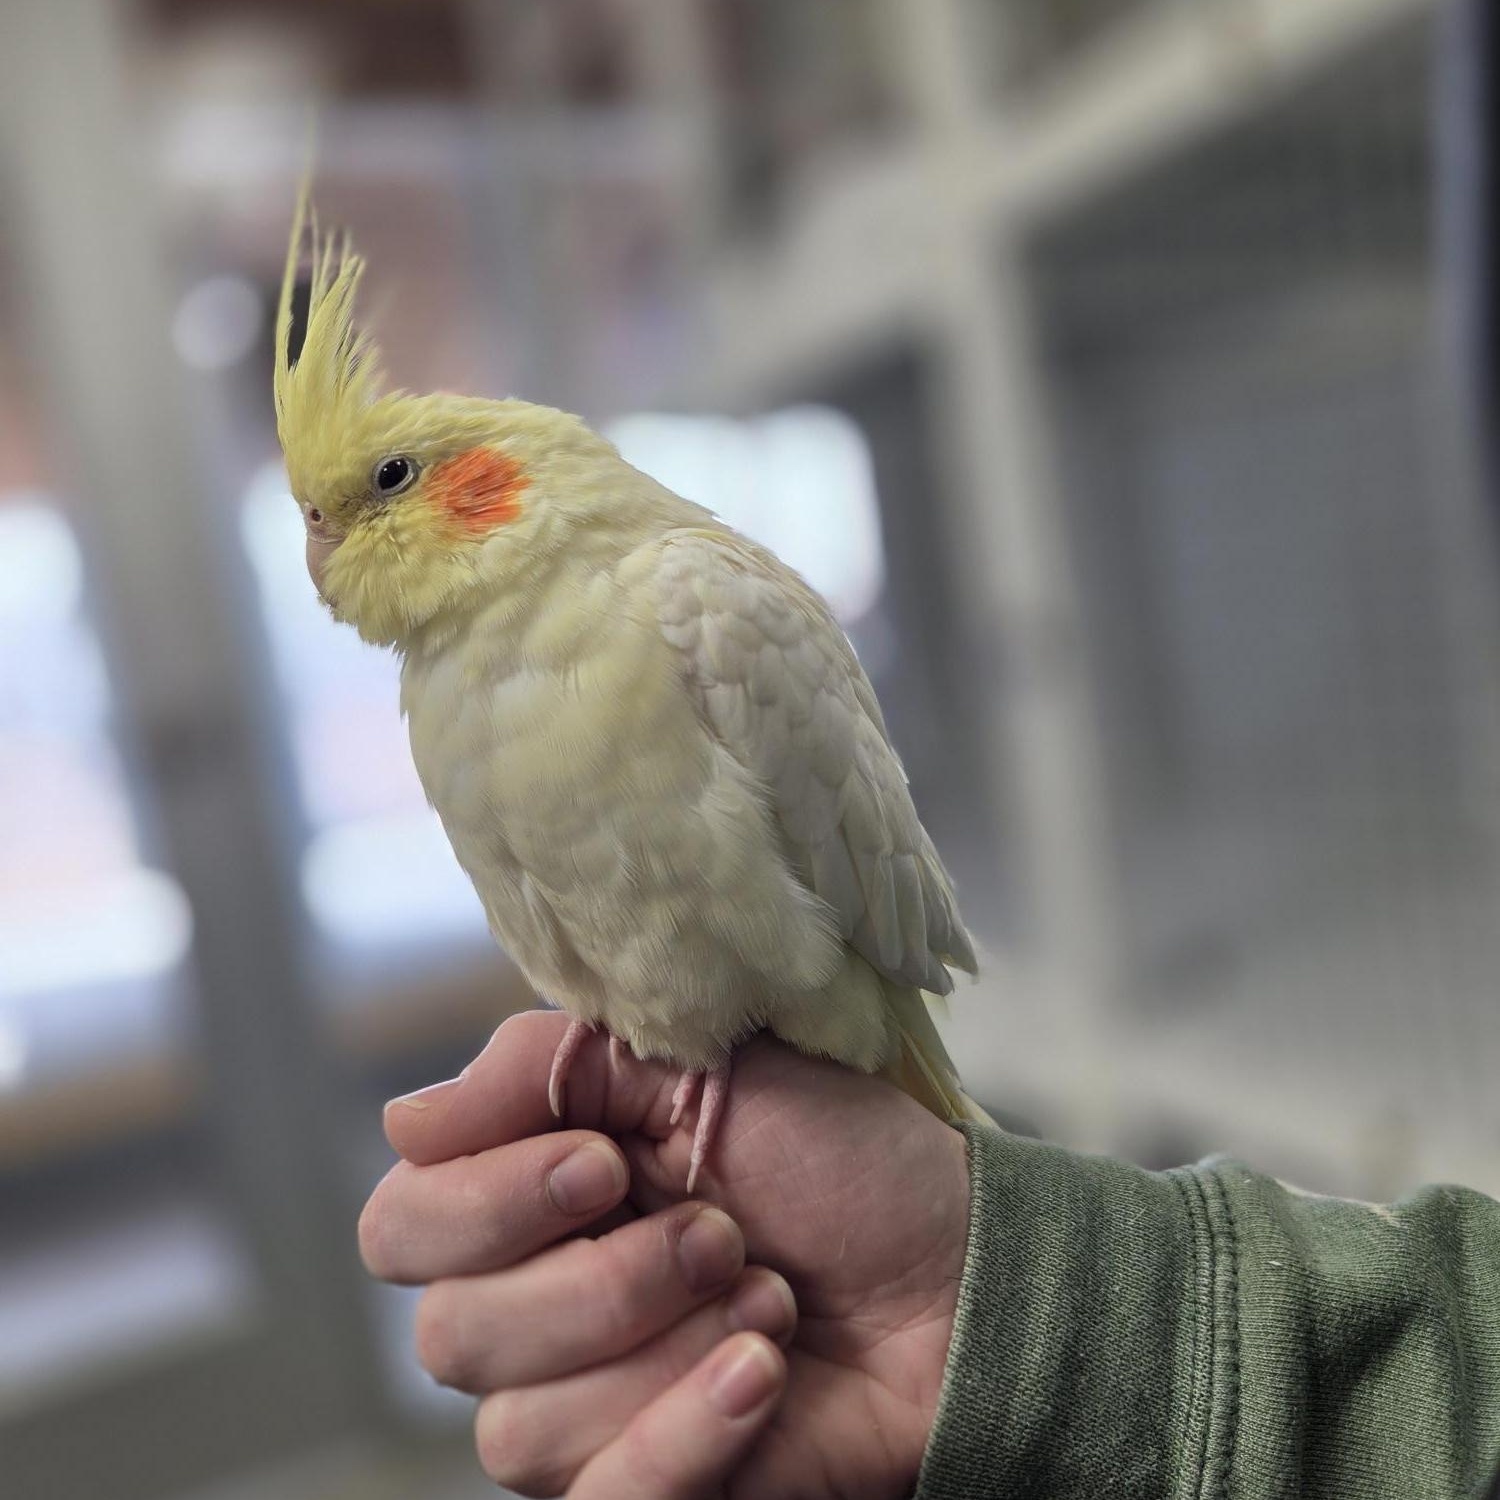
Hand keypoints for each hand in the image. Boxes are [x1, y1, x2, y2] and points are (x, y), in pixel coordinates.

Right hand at [359, 1010, 969, 1497]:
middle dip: (603, 1281)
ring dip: (666, 1347)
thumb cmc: (835, 1156)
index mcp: (532, 1194)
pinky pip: (602, 1499)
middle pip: (450, 1336)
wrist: (952, 1269)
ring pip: (520, 1428)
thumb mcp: (699, 1065)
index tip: (604, 1161)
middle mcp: (533, 1306)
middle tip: (720, 1230)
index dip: (485, 1203)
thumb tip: (405, 1118)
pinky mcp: (644, 1487)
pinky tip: (762, 1371)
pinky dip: (689, 1431)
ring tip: (766, 1293)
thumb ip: (546, 1069)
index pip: (401, 1225)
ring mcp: (583, 1408)